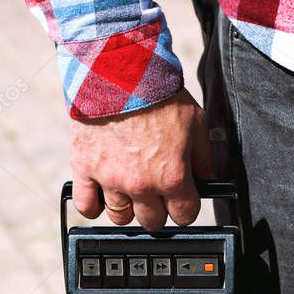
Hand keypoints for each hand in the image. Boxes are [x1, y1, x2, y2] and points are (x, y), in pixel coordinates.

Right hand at [70, 88, 213, 229]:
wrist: (119, 71)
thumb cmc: (158, 94)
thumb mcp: (195, 122)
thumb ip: (203, 157)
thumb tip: (207, 179)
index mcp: (172, 176)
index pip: (184, 215)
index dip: (185, 208)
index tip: (181, 201)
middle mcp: (142, 184)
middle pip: (152, 221)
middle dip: (157, 210)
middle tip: (156, 194)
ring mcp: (111, 179)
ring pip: (121, 217)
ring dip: (127, 208)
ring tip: (129, 190)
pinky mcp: (85, 169)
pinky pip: (86, 206)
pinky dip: (94, 206)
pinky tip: (102, 196)